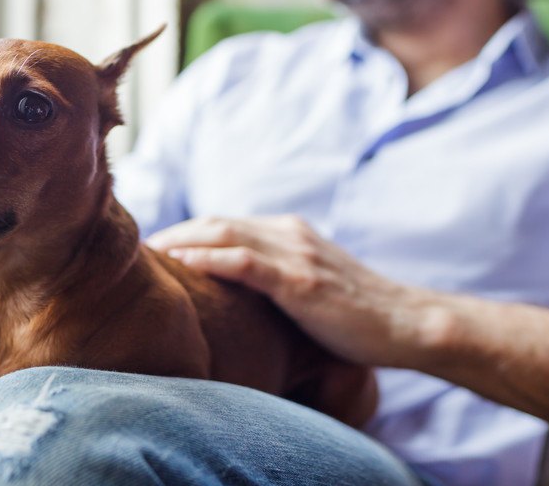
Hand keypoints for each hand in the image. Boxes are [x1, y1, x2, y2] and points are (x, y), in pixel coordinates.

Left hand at [147, 215, 441, 366]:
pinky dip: (208, 258)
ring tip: (149, 253)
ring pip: (224, 235)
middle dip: (175, 232)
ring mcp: (296, 254)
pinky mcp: (300, 280)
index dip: (188, 232)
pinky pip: (244, 262)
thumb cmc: (359, 316)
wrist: (408, 325)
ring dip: (182, 240)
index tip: (157, 247)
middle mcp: (289, 234)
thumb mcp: (313, 287)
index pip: (226, 224)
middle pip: (217, 223)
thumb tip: (240, 298)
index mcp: (290, 233)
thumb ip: (279, 279)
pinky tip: (180, 263)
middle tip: (141, 248)